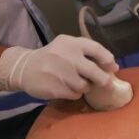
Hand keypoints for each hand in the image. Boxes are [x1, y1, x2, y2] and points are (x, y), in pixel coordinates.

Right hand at [0, 35, 117, 99]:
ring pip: (85, 86)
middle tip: (108, 84)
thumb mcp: (67, 47)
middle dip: (104, 80)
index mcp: (71, 43)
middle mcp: (67, 56)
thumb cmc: (53, 57)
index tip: (113, 67)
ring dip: (86, 87)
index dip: (108, 59)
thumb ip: (87, 53)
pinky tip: (67, 88)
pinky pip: (75, 94)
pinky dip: (75, 93)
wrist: (25, 68)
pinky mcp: (55, 88)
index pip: (96, 49)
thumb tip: (113, 66)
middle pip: (94, 72)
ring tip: (77, 83)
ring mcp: (61, 73)